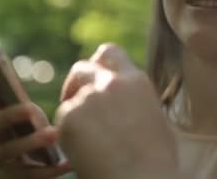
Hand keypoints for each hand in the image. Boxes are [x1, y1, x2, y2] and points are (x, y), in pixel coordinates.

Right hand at [0, 59, 71, 178]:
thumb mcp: (38, 122)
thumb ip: (33, 108)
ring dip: (30, 141)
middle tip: (33, 108)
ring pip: (8, 151)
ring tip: (54, 133)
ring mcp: (3, 162)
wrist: (45, 175)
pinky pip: (28, 176)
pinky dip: (48, 170)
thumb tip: (65, 75)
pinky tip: (67, 164)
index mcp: (1, 120)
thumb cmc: (44, 144)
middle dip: (10, 114)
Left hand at [55, 44, 179, 178]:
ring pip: (70, 100)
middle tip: (74, 103)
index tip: (94, 79)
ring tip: (88, 143)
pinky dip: (66, 134)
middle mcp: (111, 83)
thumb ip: (135, 99)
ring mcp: (89, 98)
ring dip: (73, 115)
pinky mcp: (69, 116)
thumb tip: (124, 99)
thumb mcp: (155, 119)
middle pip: (82, 68)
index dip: (98, 64)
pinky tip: (82, 152)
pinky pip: (61, 120)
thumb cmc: (155, 163)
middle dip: (75, 84)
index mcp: (136, 81)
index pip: (110, 53)